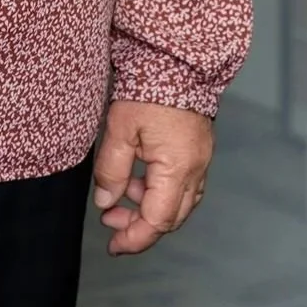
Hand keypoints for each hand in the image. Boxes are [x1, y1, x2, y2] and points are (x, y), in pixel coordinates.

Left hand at [92, 99, 213, 254]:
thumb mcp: (119, 129)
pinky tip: (140, 180)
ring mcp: (201, 160)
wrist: (177, 60)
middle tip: (111, 221)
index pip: (157, 220)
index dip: (134, 238)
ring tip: (120, 195)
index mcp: (177, 169)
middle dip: (140, 226)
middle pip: (171, 218)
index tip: (113, 246)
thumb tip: (105, 202)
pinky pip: (184, 185)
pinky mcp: (199, 150)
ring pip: (179, 203)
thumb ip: (111, 170)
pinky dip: (162, 192)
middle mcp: (195, 170)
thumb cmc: (148, 89)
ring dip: (150, 208)